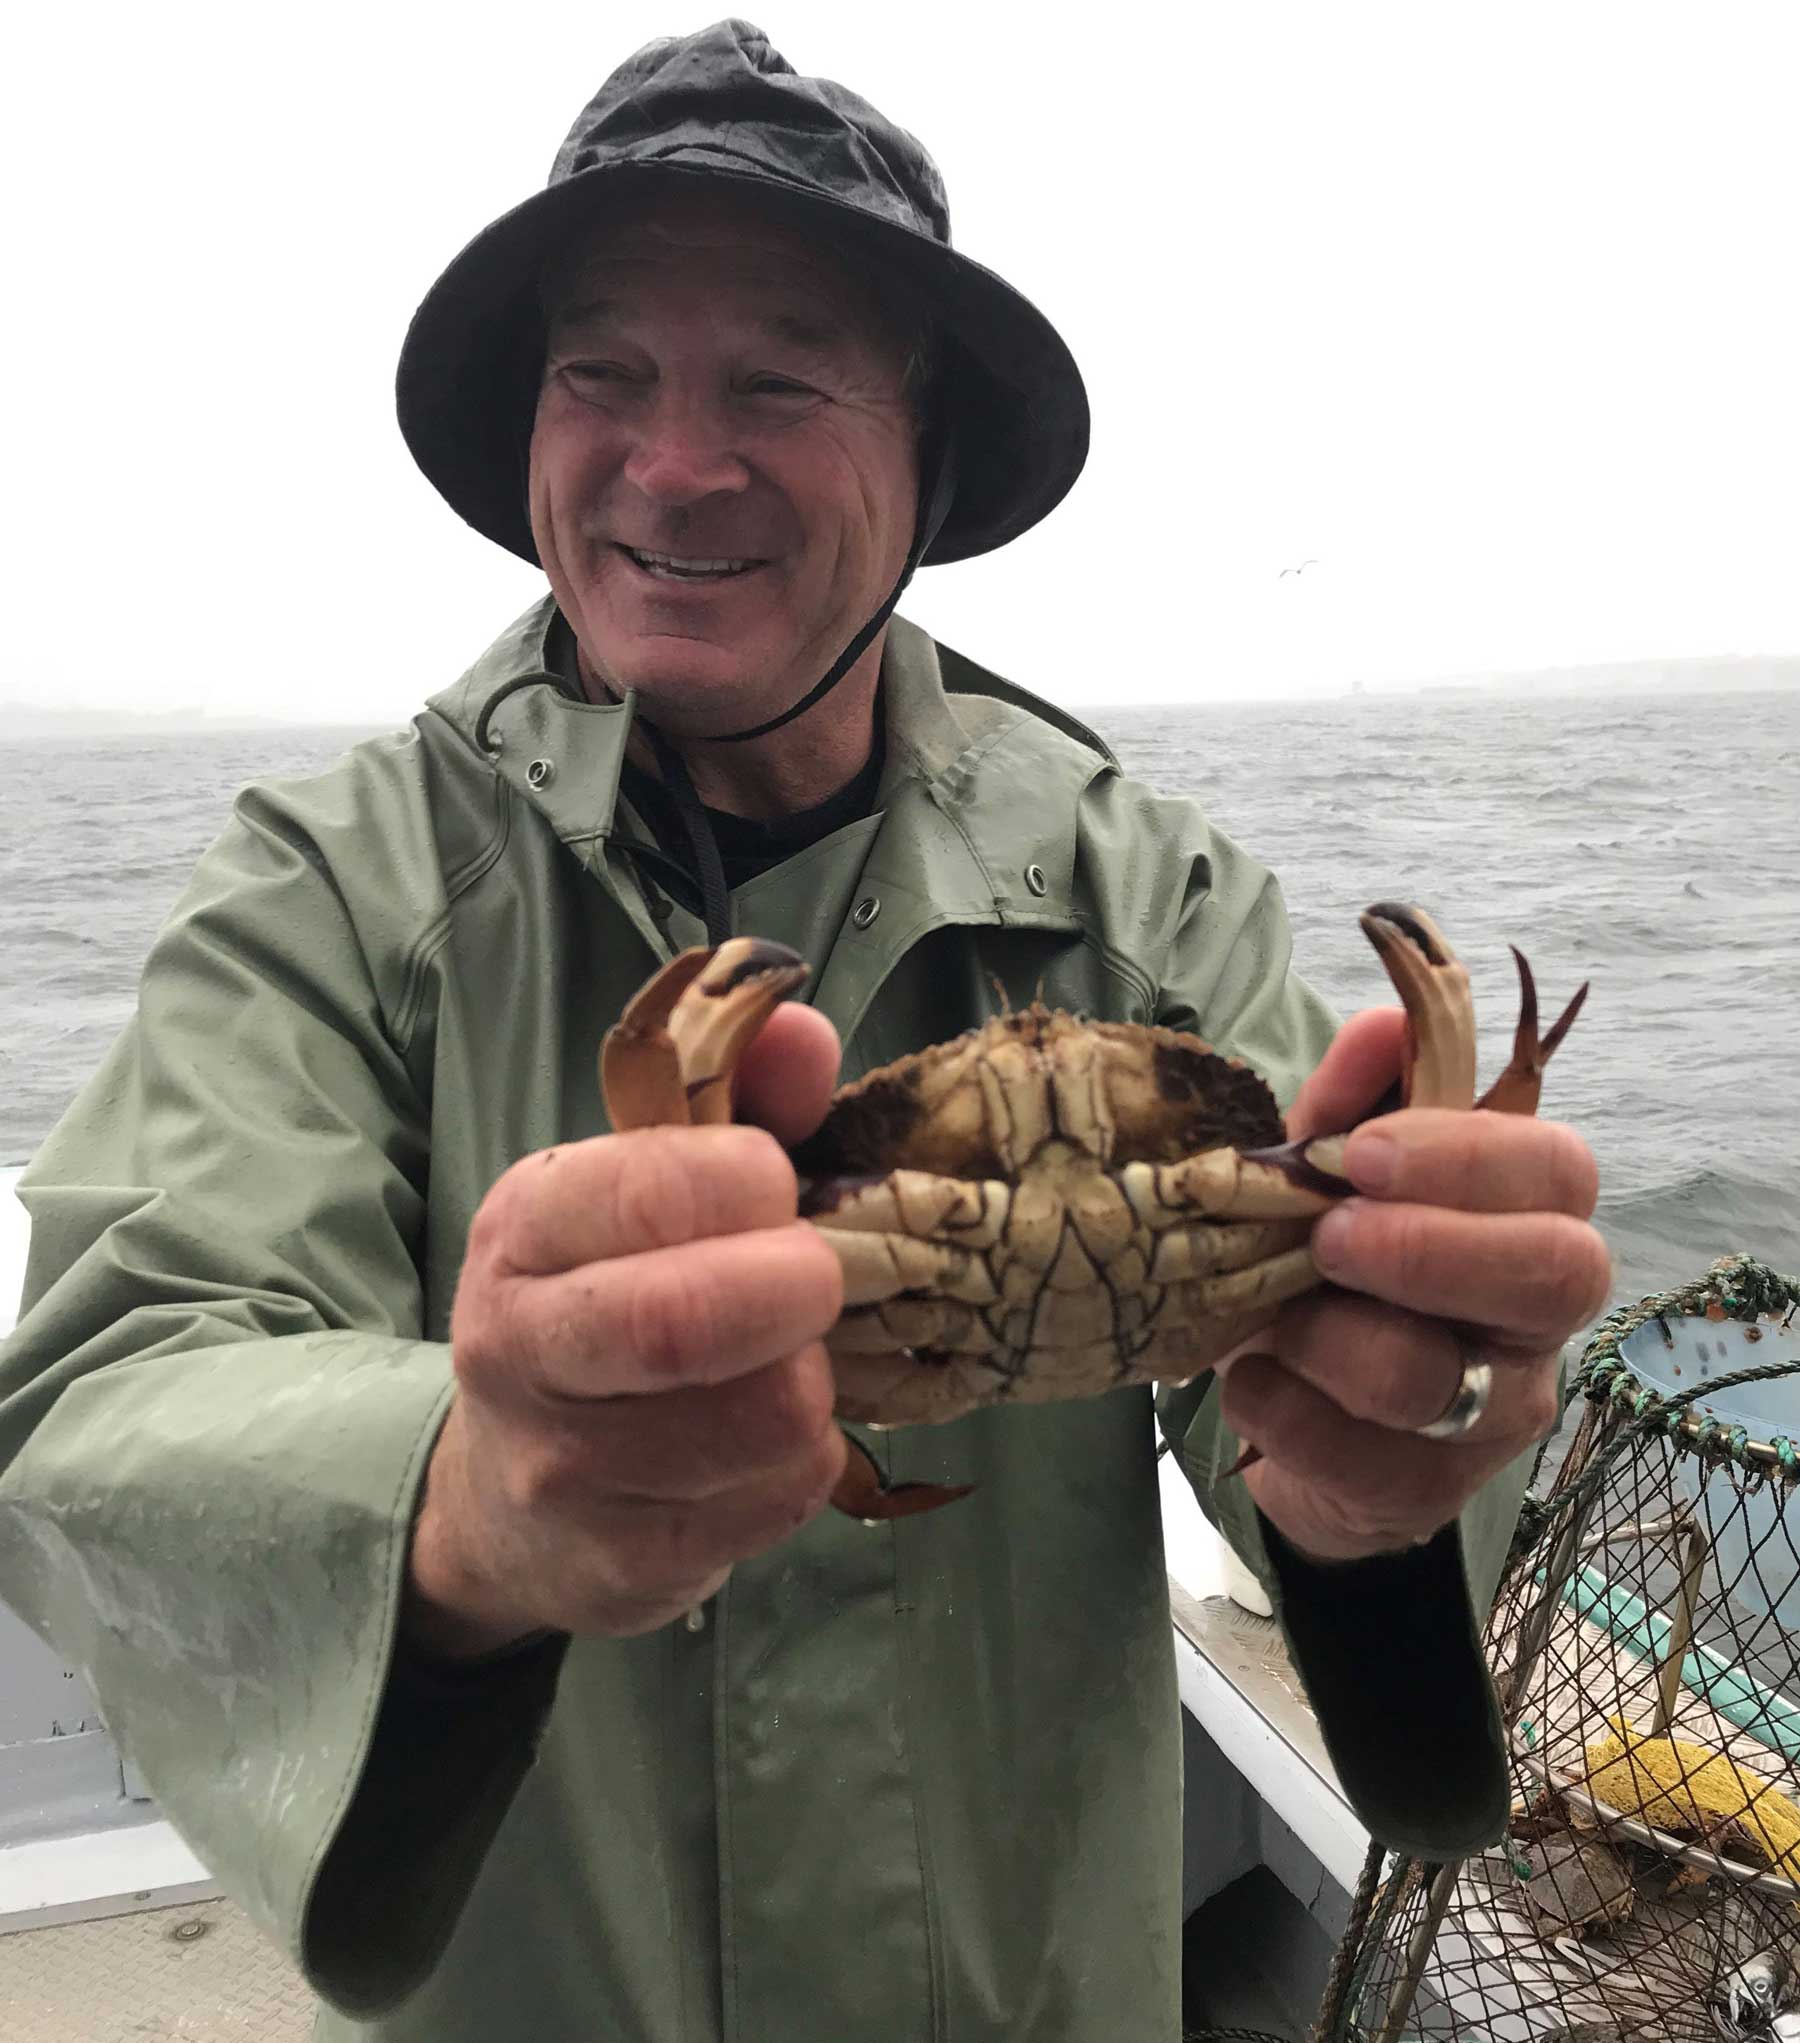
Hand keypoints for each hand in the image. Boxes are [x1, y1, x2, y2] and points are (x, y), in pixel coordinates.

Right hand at [406, 1000, 846, 1656]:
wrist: (508, 1495)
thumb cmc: (606, 1302)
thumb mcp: (645, 1184)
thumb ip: (737, 1091)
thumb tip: (803, 1027)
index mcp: (523, 1228)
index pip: (647, 1190)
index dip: (751, 1182)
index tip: (780, 1186)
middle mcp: (519, 1349)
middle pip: (682, 1322)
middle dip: (793, 1289)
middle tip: (820, 1278)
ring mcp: (564, 1470)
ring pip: (757, 1420)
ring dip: (810, 1381)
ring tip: (788, 1361)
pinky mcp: (624, 1563)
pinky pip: (775, 1501)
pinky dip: (807, 1460)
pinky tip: (770, 1438)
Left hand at [1217, 1007, 1611, 1563]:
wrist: (1297, 1415)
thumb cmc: (1328, 1266)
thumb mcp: (1327, 1179)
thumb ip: (1352, 1104)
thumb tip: (1382, 1022)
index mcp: (1525, 1215)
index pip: (1558, 1169)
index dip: (1465, 1157)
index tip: (1357, 1153)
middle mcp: (1536, 1315)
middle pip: (1559, 1273)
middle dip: (1431, 1248)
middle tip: (1328, 1238)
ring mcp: (1496, 1410)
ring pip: (1446, 1381)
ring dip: (1334, 1339)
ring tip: (1270, 1315)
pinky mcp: (1430, 1490)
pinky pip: (1367, 1461)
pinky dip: (1286, 1413)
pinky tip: (1253, 1382)